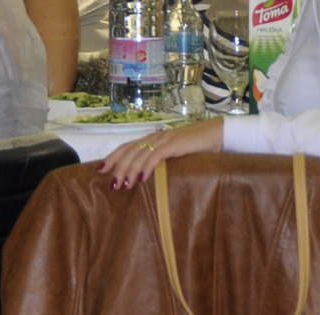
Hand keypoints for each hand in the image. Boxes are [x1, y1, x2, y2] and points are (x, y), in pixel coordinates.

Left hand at [98, 117, 225, 187]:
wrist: (219, 134)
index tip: (100, 170)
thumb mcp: (176, 154)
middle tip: (112, 184)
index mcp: (155, 139)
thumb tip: (148, 176)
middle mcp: (157, 137)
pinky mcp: (176, 144)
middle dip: (118, 167)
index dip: (113, 157)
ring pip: (140, 154)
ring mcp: (166, 139)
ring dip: (130, 170)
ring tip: (123, 185)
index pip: (128, 146)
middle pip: (130, 151)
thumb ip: (163, 161)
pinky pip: (157, 155)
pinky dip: (147, 166)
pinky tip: (142, 178)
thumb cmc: (199, 147)